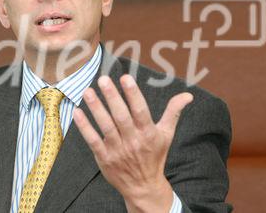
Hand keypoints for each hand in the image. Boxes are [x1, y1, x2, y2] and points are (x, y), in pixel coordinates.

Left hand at [73, 75, 192, 212]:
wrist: (143, 187)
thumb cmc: (154, 156)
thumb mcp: (166, 134)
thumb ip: (173, 112)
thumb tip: (188, 95)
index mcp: (148, 133)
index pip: (140, 110)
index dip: (133, 94)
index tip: (125, 78)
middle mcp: (133, 141)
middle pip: (121, 116)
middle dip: (112, 97)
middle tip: (103, 79)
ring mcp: (117, 150)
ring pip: (106, 126)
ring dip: (96, 108)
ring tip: (88, 91)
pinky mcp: (104, 158)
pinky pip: (93, 140)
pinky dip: (84, 127)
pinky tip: (77, 112)